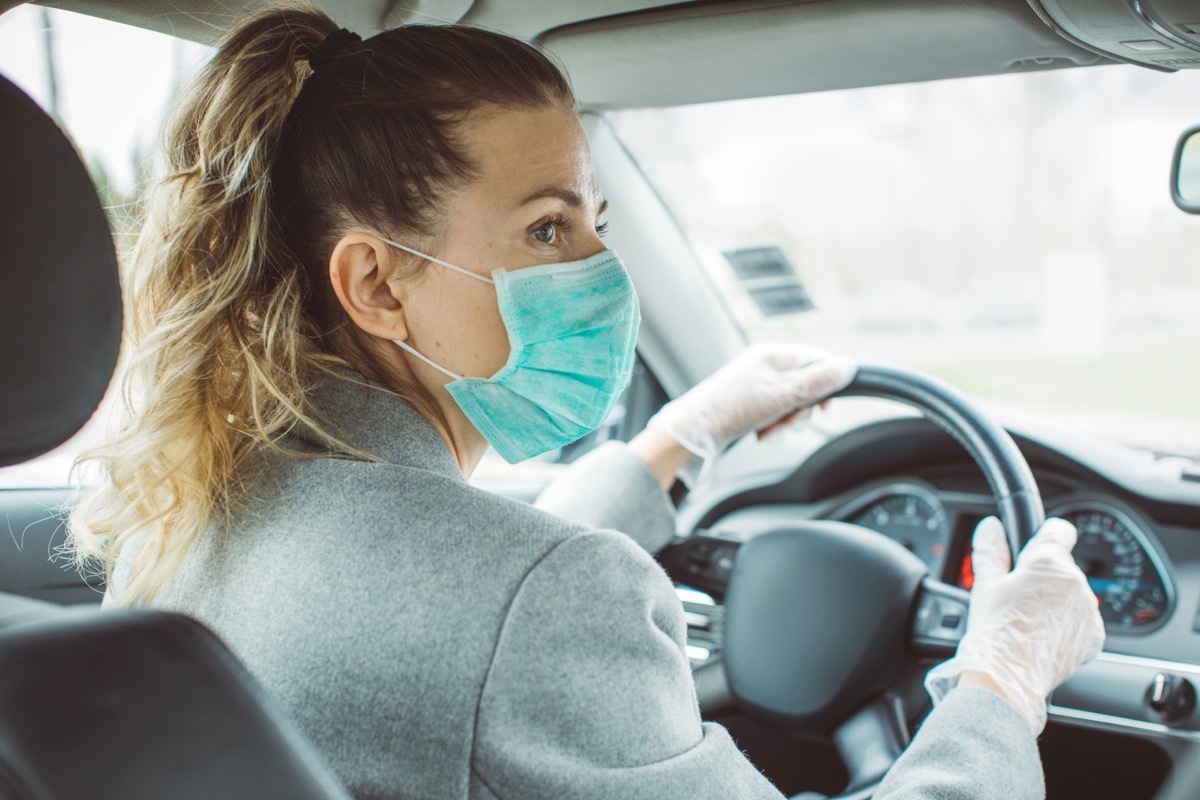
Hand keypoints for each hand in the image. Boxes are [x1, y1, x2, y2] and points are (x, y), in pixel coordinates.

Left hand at [645, 343, 856, 463]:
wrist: (693, 432)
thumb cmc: (731, 409)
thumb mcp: (780, 395)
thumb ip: (816, 382)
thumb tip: (850, 365)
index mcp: (775, 354)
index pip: (820, 361)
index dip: (827, 386)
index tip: (824, 409)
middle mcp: (768, 365)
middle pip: (808, 386)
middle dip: (801, 411)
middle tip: (784, 422)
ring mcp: (759, 384)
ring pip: (793, 403)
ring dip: (786, 422)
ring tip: (767, 431)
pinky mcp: (751, 403)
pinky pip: (777, 413)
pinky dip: (773, 426)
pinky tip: (759, 433)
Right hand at [925, 516, 1104, 733]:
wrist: (1009, 678)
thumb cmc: (995, 632)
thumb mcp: (985, 584)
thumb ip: (990, 550)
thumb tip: (990, 527)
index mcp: (1047, 563)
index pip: (1059, 530)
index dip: (1044, 538)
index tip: (1033, 549)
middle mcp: (1075, 582)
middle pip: (1062, 567)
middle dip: (1044, 578)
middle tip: (1019, 598)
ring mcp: (1088, 610)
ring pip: (1072, 594)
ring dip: (1057, 602)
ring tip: (1030, 622)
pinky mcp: (1095, 635)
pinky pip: (1082, 620)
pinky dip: (1067, 625)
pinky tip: (1044, 636)